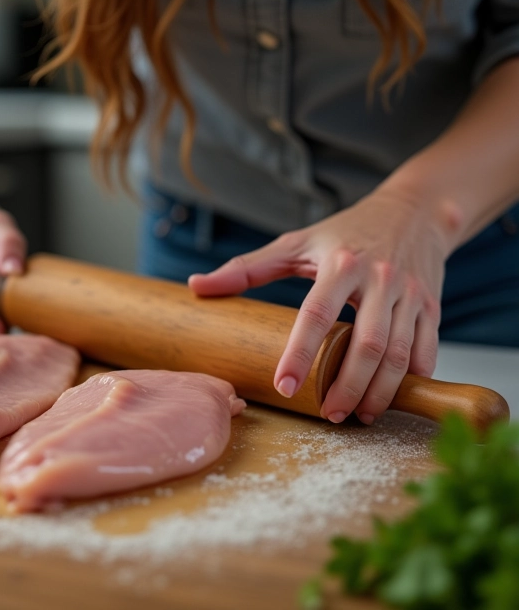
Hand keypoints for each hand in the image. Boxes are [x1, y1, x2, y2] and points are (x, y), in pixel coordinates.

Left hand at [188, 188, 452, 424]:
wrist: (413, 212)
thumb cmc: (344, 232)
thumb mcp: (295, 243)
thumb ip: (247, 268)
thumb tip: (196, 286)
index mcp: (340, 263)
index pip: (316, 315)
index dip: (299, 354)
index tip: (284, 387)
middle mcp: (379, 278)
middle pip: (366, 345)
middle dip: (347, 387)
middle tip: (328, 415)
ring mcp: (411, 294)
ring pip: (399, 354)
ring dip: (379, 392)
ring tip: (357, 415)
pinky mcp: (432, 306)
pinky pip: (427, 351)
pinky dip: (412, 379)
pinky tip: (390, 397)